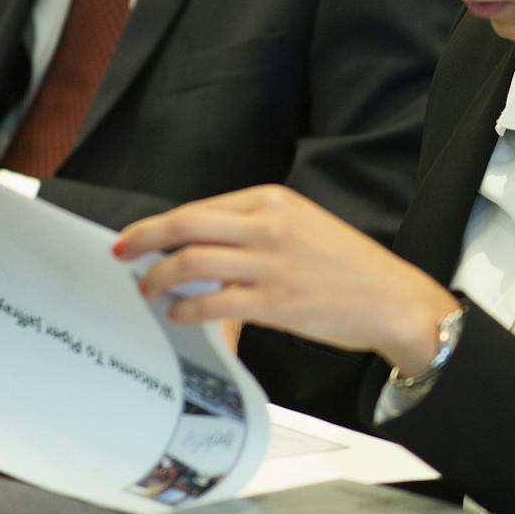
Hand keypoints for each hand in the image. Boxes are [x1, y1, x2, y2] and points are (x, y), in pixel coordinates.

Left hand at [117, 185, 459, 374]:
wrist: (392, 299)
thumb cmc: (351, 266)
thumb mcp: (305, 225)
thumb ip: (257, 227)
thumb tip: (204, 242)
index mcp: (275, 201)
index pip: (202, 206)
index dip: (163, 223)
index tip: (141, 236)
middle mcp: (269, 226)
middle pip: (186, 224)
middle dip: (144, 238)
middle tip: (122, 252)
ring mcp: (269, 264)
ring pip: (191, 262)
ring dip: (159, 277)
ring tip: (149, 288)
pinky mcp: (273, 302)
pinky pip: (211, 302)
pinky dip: (186, 308)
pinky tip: (179, 313)